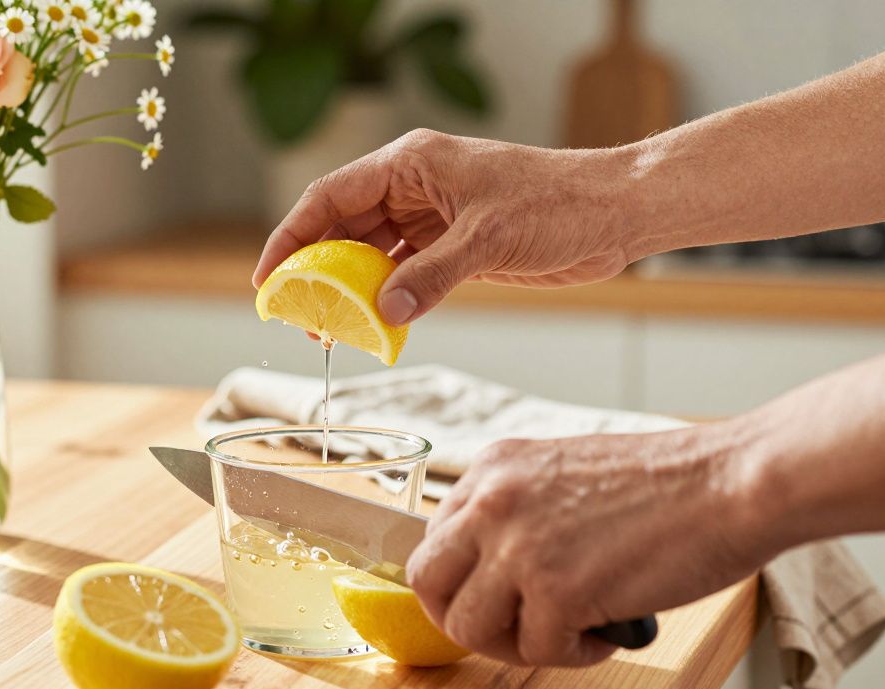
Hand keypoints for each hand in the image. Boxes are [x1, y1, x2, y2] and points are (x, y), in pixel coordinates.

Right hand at [254, 129, 637, 324]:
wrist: (615, 213)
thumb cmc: (558, 203)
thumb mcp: (488, 239)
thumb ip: (431, 277)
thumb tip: (383, 315)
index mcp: (410, 163)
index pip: (330, 196)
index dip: (291, 236)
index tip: (269, 279)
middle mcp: (414, 187)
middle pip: (343, 228)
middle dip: (317, 271)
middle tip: (298, 317)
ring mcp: (433, 218)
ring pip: (371, 254)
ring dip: (350, 291)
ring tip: (329, 330)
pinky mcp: (454, 247)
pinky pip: (403, 274)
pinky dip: (386, 299)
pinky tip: (373, 326)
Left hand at [407, 424, 771, 666]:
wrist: (732, 482)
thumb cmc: (669, 483)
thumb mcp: (565, 475)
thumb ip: (519, 511)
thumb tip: (494, 567)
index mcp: (493, 468)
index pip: (435, 538)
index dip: (465, 579)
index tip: (498, 597)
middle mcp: (491, 502)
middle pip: (428, 582)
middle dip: (466, 617)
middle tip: (512, 630)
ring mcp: (518, 546)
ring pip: (467, 627)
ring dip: (516, 645)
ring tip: (567, 634)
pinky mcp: (555, 591)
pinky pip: (536, 652)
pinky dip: (573, 655)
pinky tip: (609, 632)